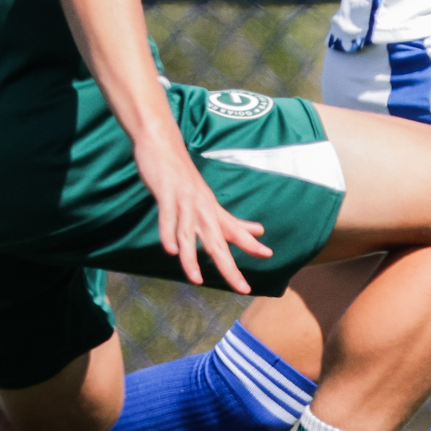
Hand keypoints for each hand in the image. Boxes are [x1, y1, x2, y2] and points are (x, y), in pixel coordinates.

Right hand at [131, 130, 272, 293]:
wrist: (161, 142)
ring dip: (192, 258)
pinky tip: (170, 250)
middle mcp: (202, 207)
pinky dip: (168, 234)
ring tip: (197, 280)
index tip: (268, 255)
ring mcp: (184, 201)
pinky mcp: (166, 193)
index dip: (250, 243)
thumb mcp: (208, 199)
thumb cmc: (183, 176)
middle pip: (217, 240)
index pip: (234, 230)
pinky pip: (167, 217)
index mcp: (212, 209)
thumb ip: (230, 220)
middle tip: (242, 287)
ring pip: (189, 234)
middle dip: (229, 266)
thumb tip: (259, 231)